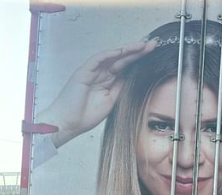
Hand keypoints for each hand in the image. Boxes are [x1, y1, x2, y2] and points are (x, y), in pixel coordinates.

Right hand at [37, 40, 156, 147]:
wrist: (68, 123)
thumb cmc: (86, 115)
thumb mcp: (111, 101)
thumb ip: (121, 88)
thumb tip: (134, 78)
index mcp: (108, 81)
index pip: (126, 67)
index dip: (139, 60)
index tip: (153, 54)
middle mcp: (101, 74)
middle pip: (122, 59)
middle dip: (138, 51)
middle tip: (153, 44)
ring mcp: (92, 72)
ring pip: (112, 56)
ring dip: (127, 50)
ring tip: (142, 45)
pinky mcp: (83, 72)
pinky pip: (96, 60)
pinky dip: (109, 55)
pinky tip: (121, 51)